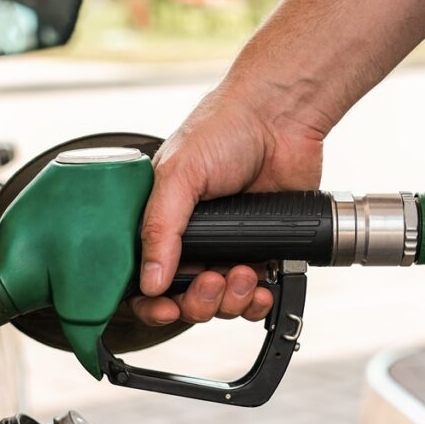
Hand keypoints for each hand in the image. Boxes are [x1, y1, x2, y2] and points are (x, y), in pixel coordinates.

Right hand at [132, 82, 328, 325]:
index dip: (150, 302)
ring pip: (220, 304)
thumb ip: (160, 228)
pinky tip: (260, 288)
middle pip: (183, 300)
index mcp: (160, 222)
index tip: (164, 307)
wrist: (281, 117)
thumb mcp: (178, 174)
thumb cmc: (223, 129)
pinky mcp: (263, 251)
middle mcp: (191, 241)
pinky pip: (254, 296)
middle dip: (197, 303)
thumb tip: (149, 282)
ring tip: (242, 271)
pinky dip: (256, 301)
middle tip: (211, 281)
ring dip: (229, 301)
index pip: (143, 279)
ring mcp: (227, 248)